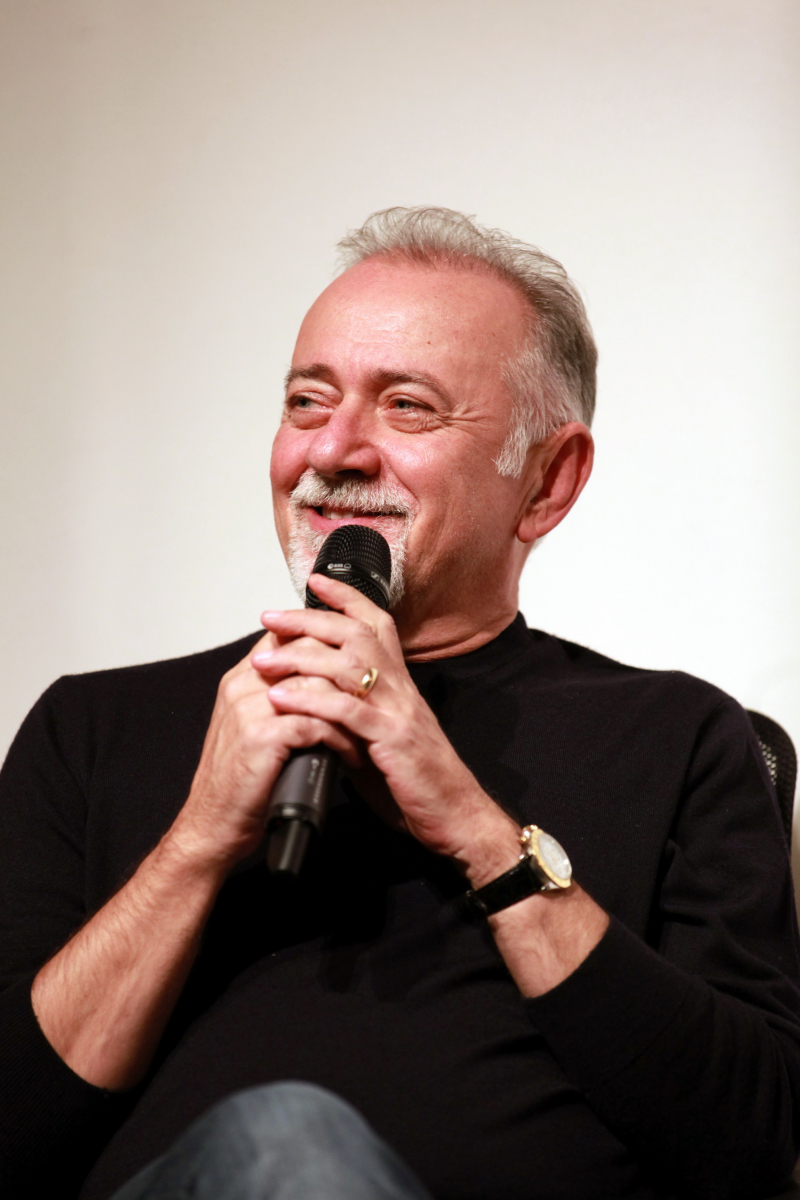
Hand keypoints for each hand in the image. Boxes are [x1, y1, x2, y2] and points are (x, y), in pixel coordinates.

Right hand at [170, 628, 362, 870]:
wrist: (214, 824)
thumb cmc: (240, 781)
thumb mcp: (255, 727)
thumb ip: (279, 698)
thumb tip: (321, 680)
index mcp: (241, 678)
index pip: (289, 637)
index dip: (327, 647)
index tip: (357, 671)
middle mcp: (243, 685)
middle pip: (308, 652)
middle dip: (347, 676)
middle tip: (371, 700)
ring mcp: (250, 708)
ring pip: (318, 686)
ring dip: (350, 710)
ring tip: (366, 732)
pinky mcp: (262, 735)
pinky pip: (316, 724)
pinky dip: (340, 739)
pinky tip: (350, 754)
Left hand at [253, 573, 520, 881]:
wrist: (456, 817)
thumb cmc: (417, 783)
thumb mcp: (380, 741)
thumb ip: (353, 718)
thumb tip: (317, 707)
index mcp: (400, 685)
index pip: (376, 624)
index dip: (348, 598)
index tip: (314, 582)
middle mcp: (402, 689)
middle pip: (356, 634)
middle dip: (310, 619)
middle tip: (270, 617)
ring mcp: (399, 712)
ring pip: (350, 665)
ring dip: (301, 658)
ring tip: (263, 660)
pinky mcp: (393, 740)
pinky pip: (348, 712)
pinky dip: (311, 702)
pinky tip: (280, 699)